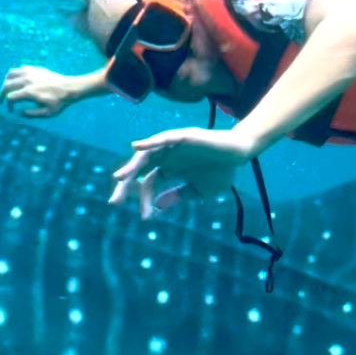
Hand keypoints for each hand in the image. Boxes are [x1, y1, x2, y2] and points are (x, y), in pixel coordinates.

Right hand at [0, 65, 73, 117]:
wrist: (70, 87)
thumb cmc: (59, 102)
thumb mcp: (47, 113)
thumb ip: (31, 115)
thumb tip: (19, 113)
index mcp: (29, 92)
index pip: (10, 97)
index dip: (8, 105)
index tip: (11, 110)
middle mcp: (27, 80)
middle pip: (6, 85)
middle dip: (1, 94)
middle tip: (1, 100)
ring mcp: (30, 72)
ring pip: (10, 74)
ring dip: (6, 82)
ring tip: (6, 88)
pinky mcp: (34, 68)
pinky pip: (19, 68)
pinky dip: (15, 74)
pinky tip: (18, 81)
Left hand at [110, 127, 251, 218]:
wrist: (240, 154)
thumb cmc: (221, 171)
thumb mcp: (198, 191)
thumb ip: (178, 196)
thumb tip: (158, 207)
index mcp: (169, 169)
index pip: (148, 184)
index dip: (144, 200)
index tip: (145, 217)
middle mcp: (166, 157)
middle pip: (140, 170)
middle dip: (126, 185)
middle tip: (115, 202)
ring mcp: (172, 147)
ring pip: (146, 155)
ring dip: (132, 165)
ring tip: (121, 178)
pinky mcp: (182, 137)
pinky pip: (161, 139)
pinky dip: (149, 142)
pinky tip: (136, 147)